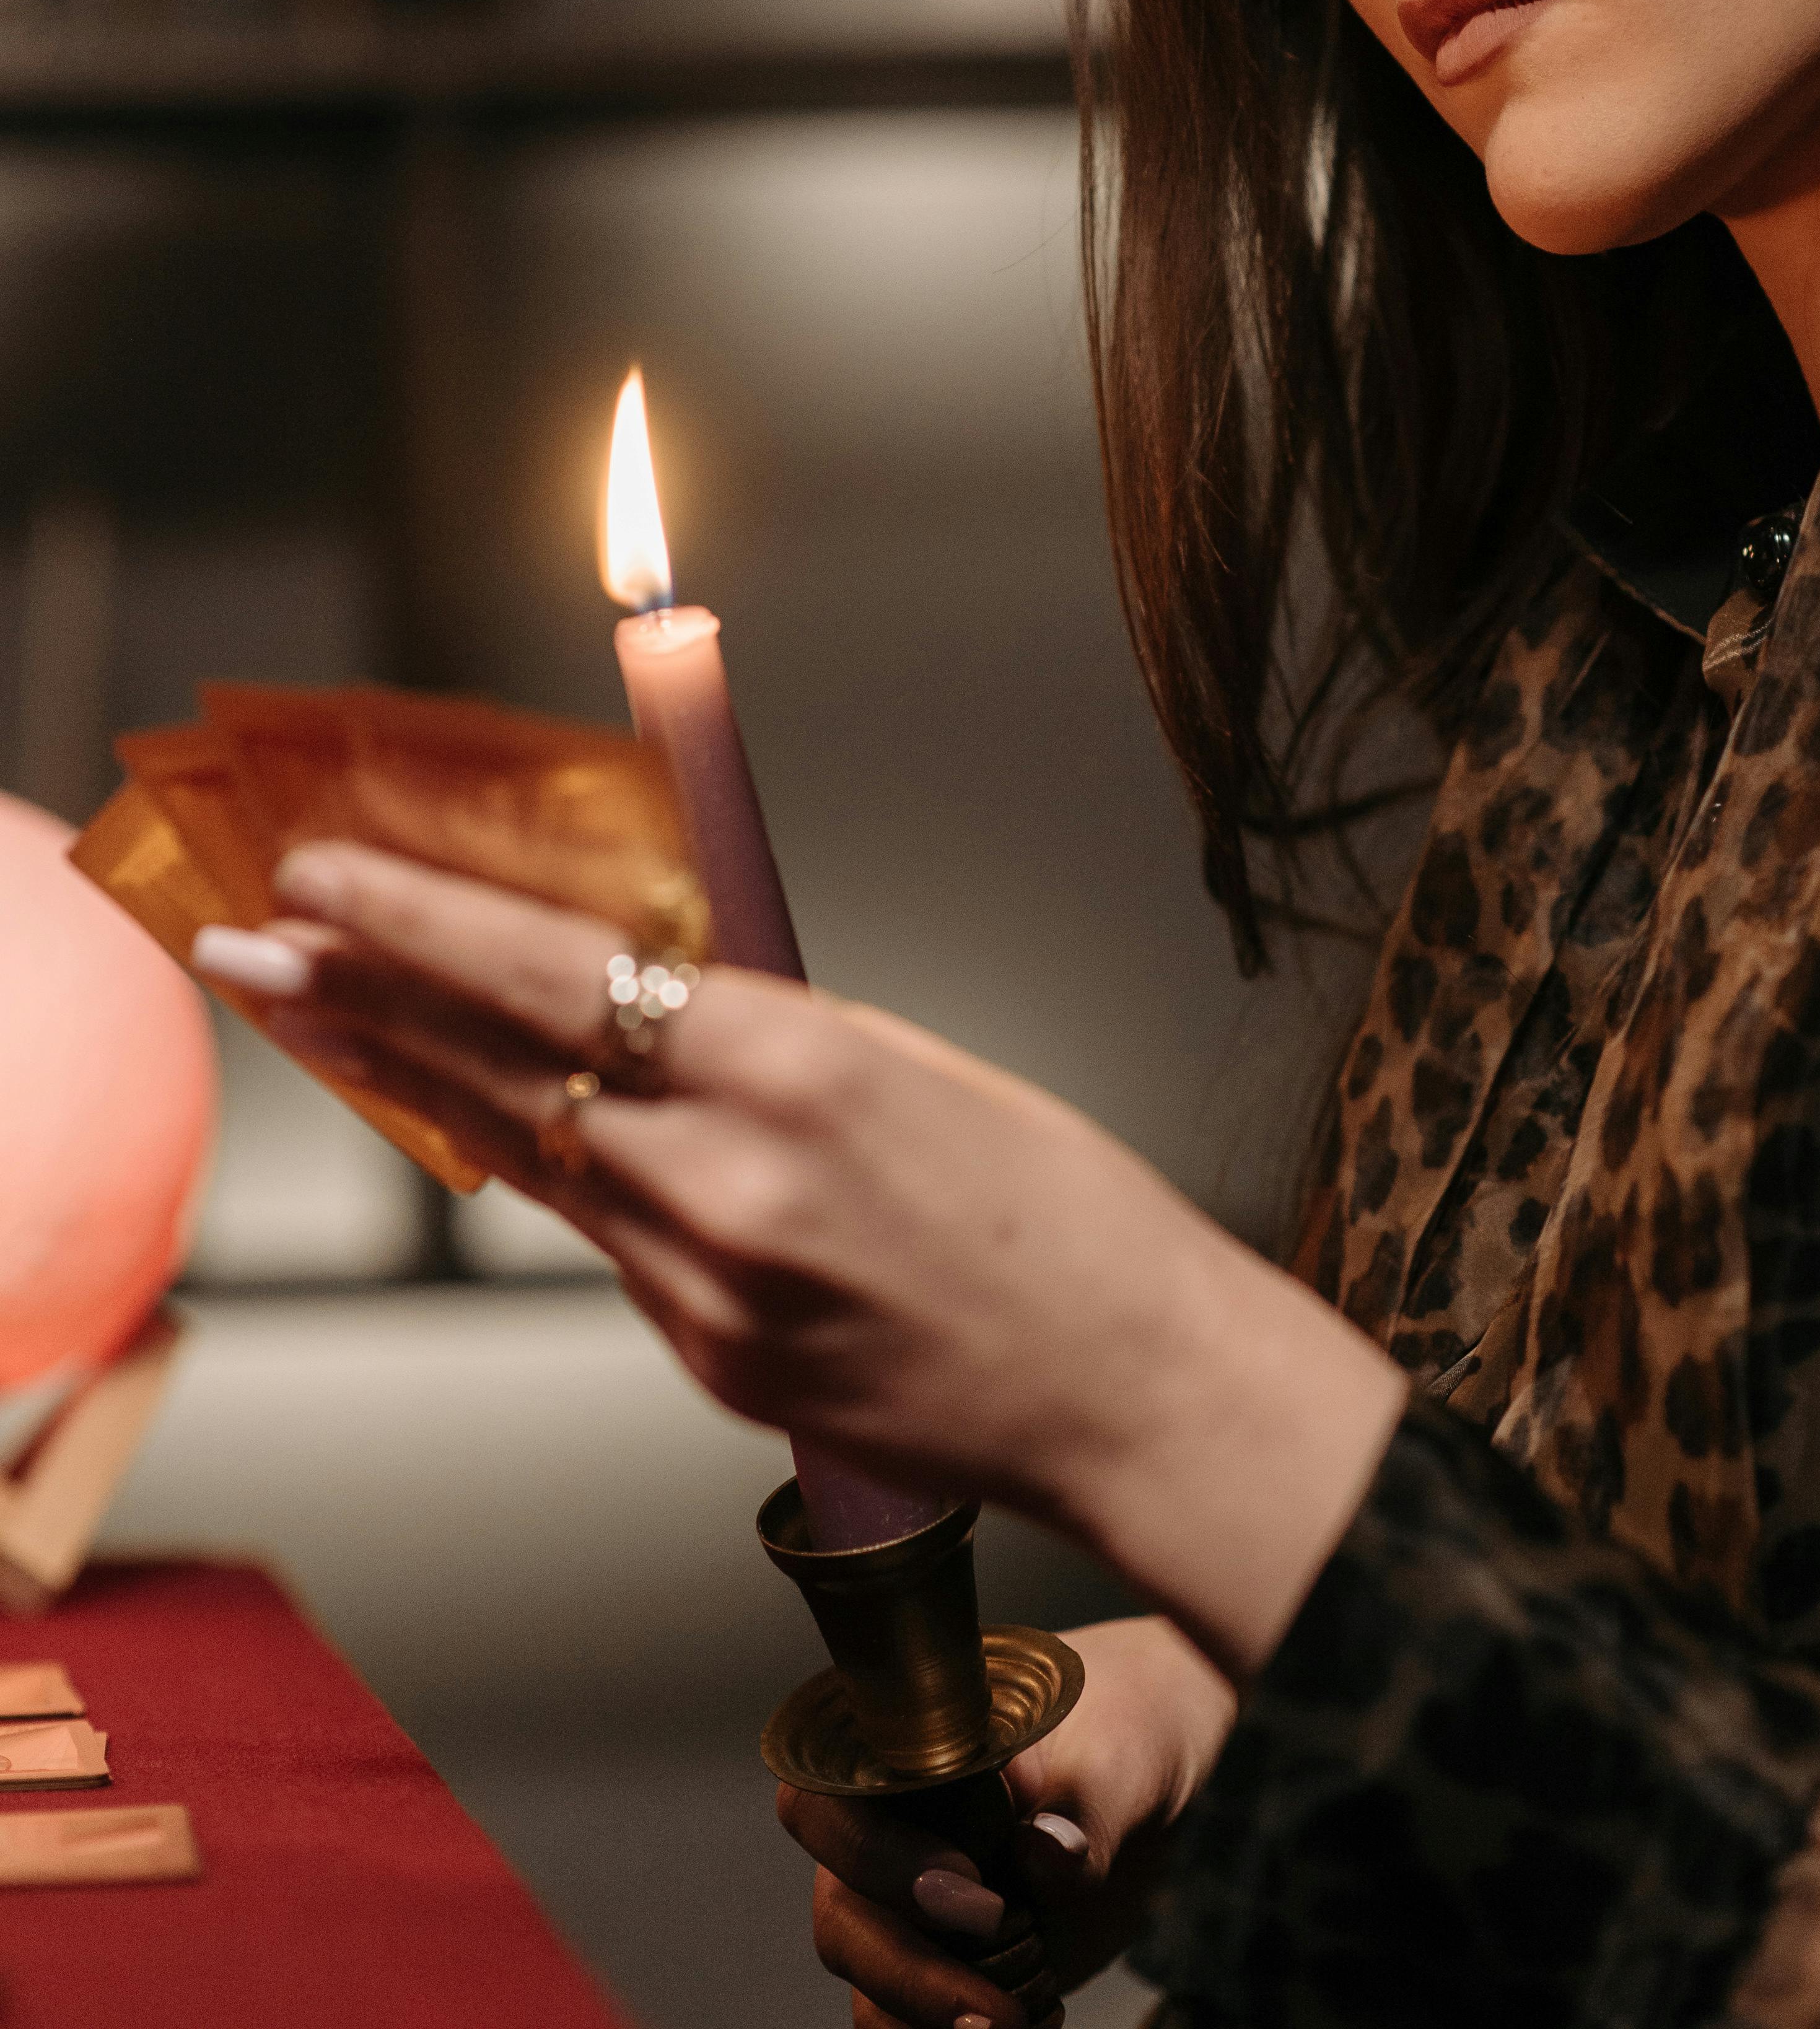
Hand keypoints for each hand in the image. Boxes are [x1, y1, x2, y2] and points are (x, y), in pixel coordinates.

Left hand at [195, 845, 1405, 1675]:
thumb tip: (646, 975)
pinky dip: (550, 1172)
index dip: (424, 920)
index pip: (560, 977)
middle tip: (249, 942)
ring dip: (422, 1083)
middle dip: (359, 1001)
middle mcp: (730, 1183)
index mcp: (797, 1069)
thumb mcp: (914, 1060)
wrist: (1131, 1387)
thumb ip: (763, 1022)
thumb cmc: (1058, 1206)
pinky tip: (495, 1125)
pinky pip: (609, 1245)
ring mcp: (711, 1292)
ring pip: (533, 1161)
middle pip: (501, 1071)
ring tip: (324, 1018)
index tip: (325, 871)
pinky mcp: (713, 1367)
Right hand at [778, 1615, 1236, 2025]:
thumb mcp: (1130, 1747)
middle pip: (841, 1911)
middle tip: (994, 2006)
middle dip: (906, 1969)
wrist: (1166, 1771)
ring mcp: (917, 1901)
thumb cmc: (1134, 1724)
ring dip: (923, 2017)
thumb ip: (1091, 1796)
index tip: (967, 1888)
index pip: (829, 1798)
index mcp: (910, 1749)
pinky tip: (1034, 2026)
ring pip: (866, 1975)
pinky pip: (905, 2015)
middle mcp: (895, 1825)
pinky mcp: (951, 1960)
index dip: (872, 1854)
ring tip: (1015, 2026)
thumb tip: (1043, 1854)